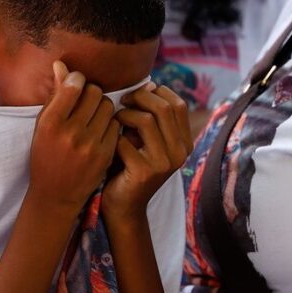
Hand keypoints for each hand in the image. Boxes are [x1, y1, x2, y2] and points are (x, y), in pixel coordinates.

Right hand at [28, 61, 119, 211]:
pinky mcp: (105, 155)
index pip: (74, 85)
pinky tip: (100, 130)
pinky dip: (109, 123)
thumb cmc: (45, 155)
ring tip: (92, 115)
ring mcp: (90, 146)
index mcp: (50, 123)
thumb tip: (61, 64)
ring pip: (108, 106)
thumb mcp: (43, 126)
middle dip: (91, 92)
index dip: (77, 80)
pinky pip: (115, 125)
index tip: (75, 85)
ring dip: (101, 106)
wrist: (55, 195)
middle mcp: (71, 133)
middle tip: (85, 101)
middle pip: (95, 92)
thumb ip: (54, 95)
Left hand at [102, 83, 191, 222]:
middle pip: (164, 108)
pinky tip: (108, 143)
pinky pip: (125, 140)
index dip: (156, 93)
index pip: (178, 104)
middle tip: (121, 102)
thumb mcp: (144, 139)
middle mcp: (180, 153)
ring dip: (124, 115)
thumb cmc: (128, 166)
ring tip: (114, 120)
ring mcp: (164, 164)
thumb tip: (148, 85)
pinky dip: (113, 136)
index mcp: (184, 142)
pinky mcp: (145, 173)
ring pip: (147, 120)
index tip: (136, 95)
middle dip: (139, 98)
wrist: (122, 207)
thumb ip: (149, 117)